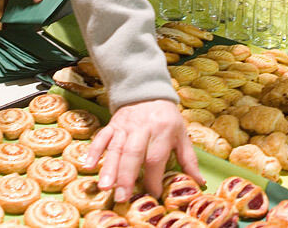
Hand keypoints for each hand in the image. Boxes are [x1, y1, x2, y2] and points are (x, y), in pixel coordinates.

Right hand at [87, 99, 203, 201]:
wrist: (147, 90)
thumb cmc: (166, 118)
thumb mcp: (181, 135)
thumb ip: (188, 160)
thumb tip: (199, 183)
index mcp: (162, 131)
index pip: (156, 157)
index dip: (153, 177)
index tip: (152, 194)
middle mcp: (142, 128)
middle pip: (133, 153)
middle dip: (126, 176)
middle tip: (122, 197)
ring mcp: (125, 126)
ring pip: (115, 148)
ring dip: (109, 167)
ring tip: (105, 186)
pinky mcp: (112, 124)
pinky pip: (101, 137)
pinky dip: (94, 151)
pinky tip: (88, 166)